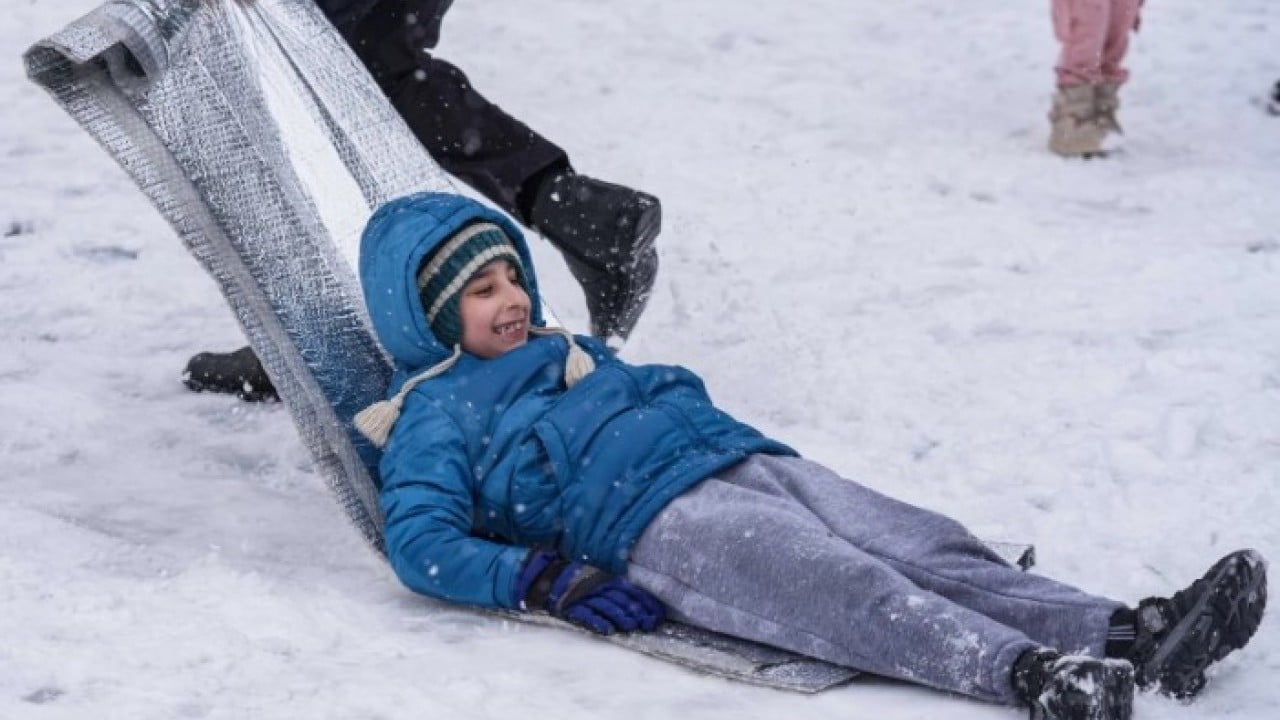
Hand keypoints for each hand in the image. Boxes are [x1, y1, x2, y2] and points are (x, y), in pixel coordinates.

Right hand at [517, 550, 664, 633]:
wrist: (537, 574)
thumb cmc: (568, 577)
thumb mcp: (591, 575)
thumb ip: (607, 582)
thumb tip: (631, 592)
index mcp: (601, 577)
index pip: (627, 588)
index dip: (643, 600)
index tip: (657, 612)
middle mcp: (593, 585)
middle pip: (620, 598)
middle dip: (636, 611)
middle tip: (650, 623)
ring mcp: (581, 596)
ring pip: (604, 607)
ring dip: (620, 617)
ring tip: (633, 627)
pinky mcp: (567, 606)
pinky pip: (583, 614)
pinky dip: (596, 622)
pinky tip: (607, 630)